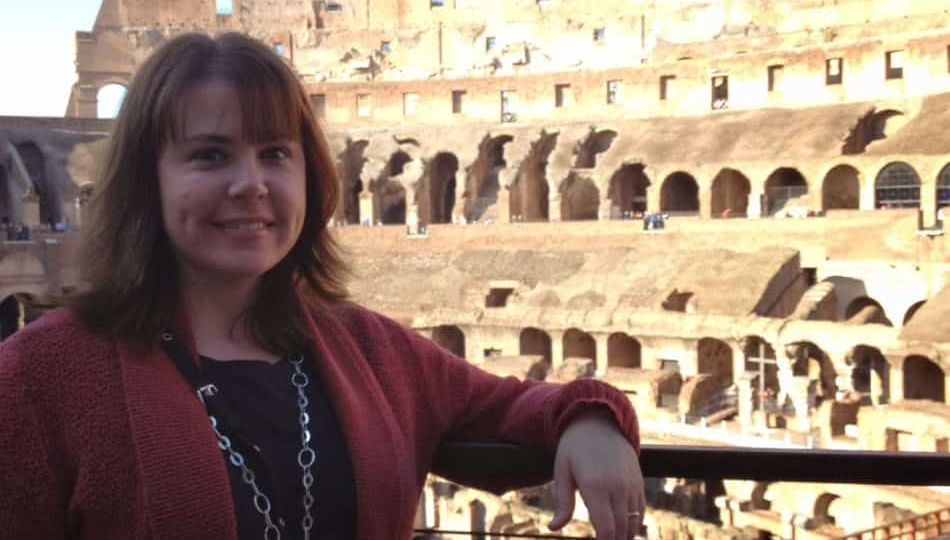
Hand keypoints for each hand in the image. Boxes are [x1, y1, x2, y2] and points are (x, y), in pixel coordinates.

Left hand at [548, 411, 644, 538]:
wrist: (599, 421)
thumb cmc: (574, 447)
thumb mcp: (562, 471)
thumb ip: (562, 503)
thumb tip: (553, 527)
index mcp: (596, 486)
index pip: (606, 528)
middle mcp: (618, 487)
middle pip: (621, 530)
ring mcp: (631, 485)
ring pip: (634, 523)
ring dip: (623, 536)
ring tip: (609, 538)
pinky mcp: (639, 482)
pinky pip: (640, 511)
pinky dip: (633, 524)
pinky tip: (621, 530)